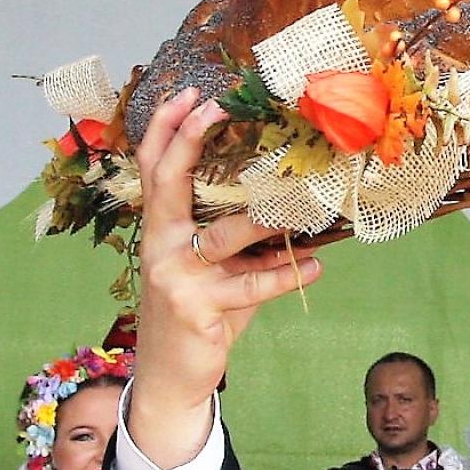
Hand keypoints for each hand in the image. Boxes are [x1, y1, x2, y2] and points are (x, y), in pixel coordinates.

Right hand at [131, 88, 323, 466]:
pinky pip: (250, 287)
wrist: (171, 376)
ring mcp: (176, 278)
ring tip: (299, 205)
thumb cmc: (197, 310)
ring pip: (223, 236)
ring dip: (264, 219)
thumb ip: (231, 235)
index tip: (190, 93)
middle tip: (217, 107)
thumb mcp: (207, 267)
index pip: (154, 168)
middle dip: (190, 139)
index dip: (167, 128)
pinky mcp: (199, 310)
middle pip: (169, 181)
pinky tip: (316, 267)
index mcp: (159, 229)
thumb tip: (284, 197)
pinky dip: (286, 276)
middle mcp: (160, 246)